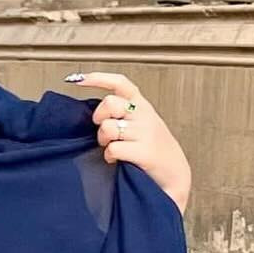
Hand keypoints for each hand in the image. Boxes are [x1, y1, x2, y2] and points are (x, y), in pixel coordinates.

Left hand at [68, 72, 191, 212]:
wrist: (175, 174)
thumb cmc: (154, 150)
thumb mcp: (141, 124)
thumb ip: (123, 114)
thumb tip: (95, 113)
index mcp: (142, 106)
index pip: (120, 84)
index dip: (98, 79)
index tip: (78, 80)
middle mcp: (144, 116)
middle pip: (109, 103)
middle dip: (99, 117)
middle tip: (103, 133)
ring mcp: (145, 133)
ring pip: (108, 127)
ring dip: (103, 140)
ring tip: (110, 147)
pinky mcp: (145, 151)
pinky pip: (113, 148)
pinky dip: (109, 156)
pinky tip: (115, 159)